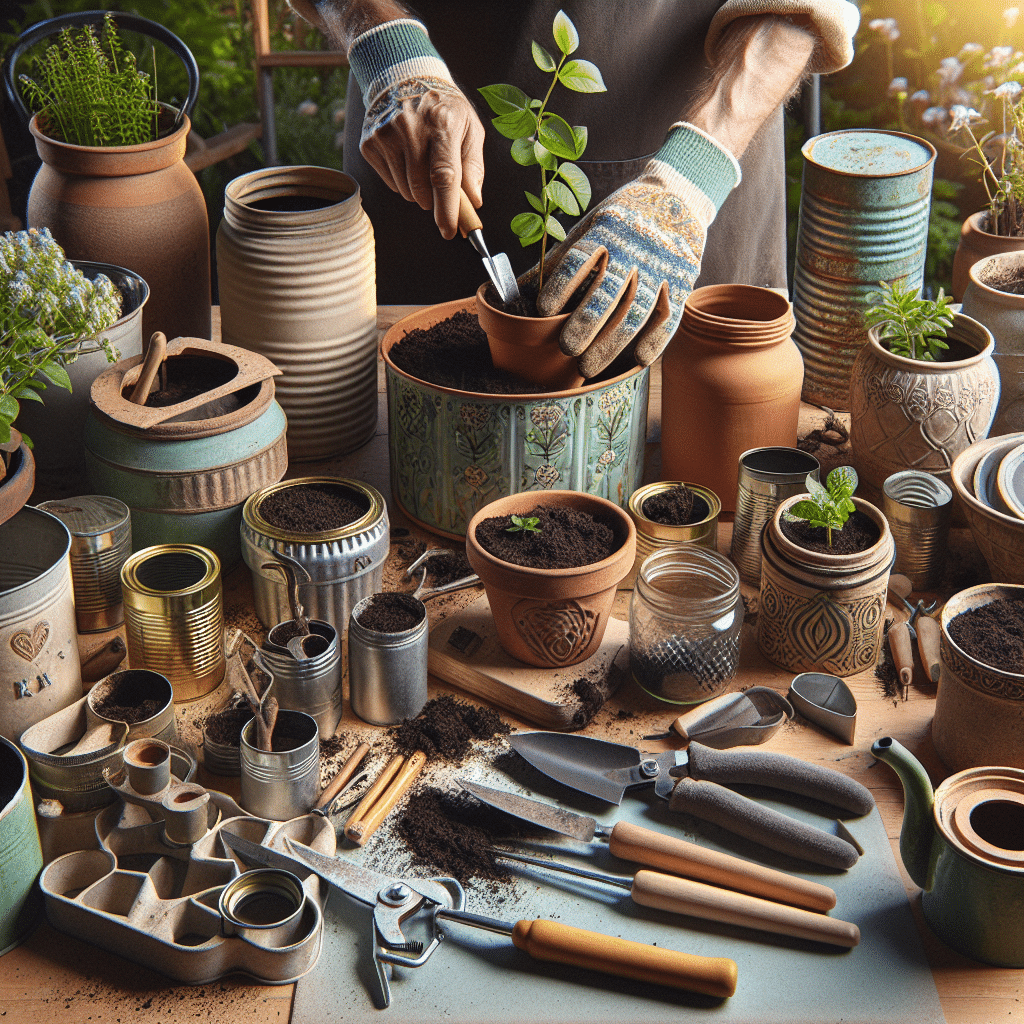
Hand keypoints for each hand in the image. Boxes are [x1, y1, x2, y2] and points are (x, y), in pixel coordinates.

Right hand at [361, 77, 484, 238]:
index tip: (450, 231)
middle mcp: (411, 128)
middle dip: (435, 202)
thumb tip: (474, 201)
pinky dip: (403, 182)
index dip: (447, 209)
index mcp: (442, 124)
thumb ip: (474, 166)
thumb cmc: (445, 107)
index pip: (443, 177)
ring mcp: (386, 135)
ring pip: (406, 191)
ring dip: (419, 192)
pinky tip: (407, 159)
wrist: (405, 75)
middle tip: (443, 192)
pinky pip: (391, 183)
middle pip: (422, 190)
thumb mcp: (470, 128)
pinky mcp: (370, 143)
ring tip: (424, 165)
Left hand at [534, 123, 739, 377]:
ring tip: (588, 367)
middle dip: (584, 325)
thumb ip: (560, 258)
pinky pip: (669, 316)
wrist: (677, 196)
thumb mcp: (590, 226)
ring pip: (636, 311)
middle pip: (607, 292)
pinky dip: (653, 341)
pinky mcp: (682, 281)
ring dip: (611, 344)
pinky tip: (636, 360)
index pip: (579, 259)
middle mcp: (634, 248)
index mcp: (606, 230)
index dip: (560, 286)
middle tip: (566, 349)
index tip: (543, 311)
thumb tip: (519, 291)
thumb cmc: (621, 220)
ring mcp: (660, 266)